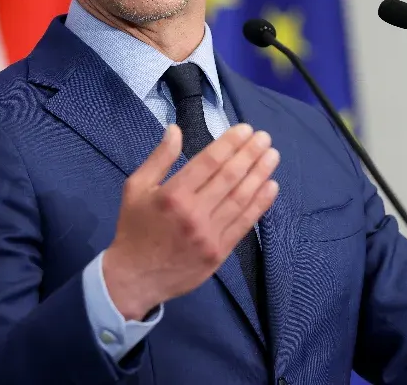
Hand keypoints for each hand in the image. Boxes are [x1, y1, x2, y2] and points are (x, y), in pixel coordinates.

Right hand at [102, 123, 279, 319]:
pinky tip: (271, 187)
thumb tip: (175, 129)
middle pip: (229, 177)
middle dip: (250, 154)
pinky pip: (244, 224)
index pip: (209, 162)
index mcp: (173, 194)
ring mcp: (209, 235)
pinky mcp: (219, 252)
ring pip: (241, 198)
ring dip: (260, 174)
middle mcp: (194, 213)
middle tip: (265, 138)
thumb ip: (158, 158)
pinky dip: (260, 204)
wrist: (134, 278)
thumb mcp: (136, 188)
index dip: (230, 143)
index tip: (246, 130)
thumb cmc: (134, 228)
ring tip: (272, 156)